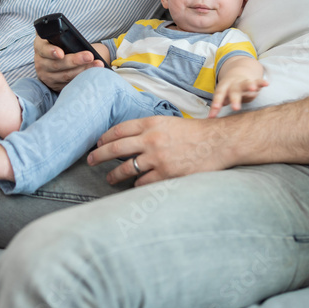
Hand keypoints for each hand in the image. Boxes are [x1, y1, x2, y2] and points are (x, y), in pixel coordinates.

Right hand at [33, 35, 102, 91]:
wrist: (54, 55)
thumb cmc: (59, 43)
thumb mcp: (56, 36)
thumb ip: (61, 36)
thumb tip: (75, 37)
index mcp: (40, 46)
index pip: (44, 49)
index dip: (52, 52)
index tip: (61, 53)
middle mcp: (41, 62)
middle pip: (58, 65)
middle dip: (76, 61)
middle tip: (90, 56)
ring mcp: (47, 76)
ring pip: (65, 76)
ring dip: (83, 70)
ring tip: (98, 64)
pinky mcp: (55, 85)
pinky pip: (69, 83)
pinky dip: (82, 78)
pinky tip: (93, 74)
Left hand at [87, 116, 229, 186]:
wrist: (218, 142)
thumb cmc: (195, 133)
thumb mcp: (168, 123)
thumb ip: (148, 129)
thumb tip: (128, 138)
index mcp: (151, 124)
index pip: (118, 130)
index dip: (104, 138)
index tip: (97, 144)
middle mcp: (150, 140)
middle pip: (115, 149)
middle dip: (98, 156)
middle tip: (90, 161)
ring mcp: (157, 158)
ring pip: (125, 169)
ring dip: (114, 175)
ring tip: (109, 178)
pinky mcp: (166, 174)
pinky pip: (142, 182)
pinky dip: (136, 184)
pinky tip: (134, 184)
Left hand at [208, 73, 267, 118]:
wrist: (238, 74)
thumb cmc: (228, 90)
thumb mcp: (222, 96)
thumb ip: (217, 106)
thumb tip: (209, 118)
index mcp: (224, 87)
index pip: (219, 95)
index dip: (216, 103)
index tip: (213, 114)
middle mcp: (233, 84)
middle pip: (233, 91)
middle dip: (234, 99)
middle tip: (235, 108)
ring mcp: (244, 82)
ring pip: (246, 84)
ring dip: (249, 85)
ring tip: (253, 88)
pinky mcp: (254, 82)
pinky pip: (258, 82)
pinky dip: (262, 82)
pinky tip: (266, 84)